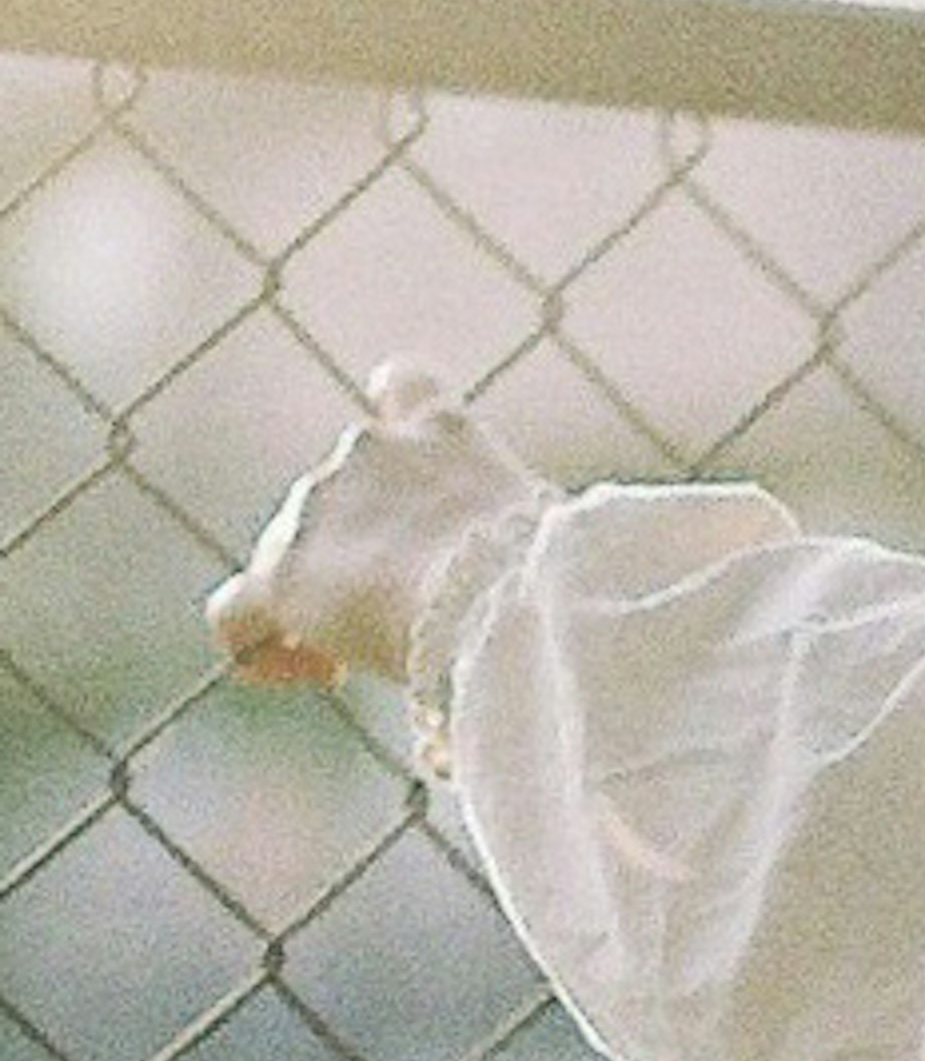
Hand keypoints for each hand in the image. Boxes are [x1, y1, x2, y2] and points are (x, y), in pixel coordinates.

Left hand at [209, 366, 546, 687]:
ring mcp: (315, 503)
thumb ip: (509, 532)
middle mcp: (367, 448)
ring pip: (290, 559)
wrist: (507, 596)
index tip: (406, 487)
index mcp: (444, 429)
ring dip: (321, 604)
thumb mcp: (544, 531)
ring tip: (372, 660)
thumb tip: (525, 586)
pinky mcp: (280, 572)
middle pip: (337, 499)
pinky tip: (315, 674)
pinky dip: (262, 646)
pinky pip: (237, 616)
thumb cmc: (552, 577)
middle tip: (404, 619)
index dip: (393, 430)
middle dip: (359, 557)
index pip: (403, 386)